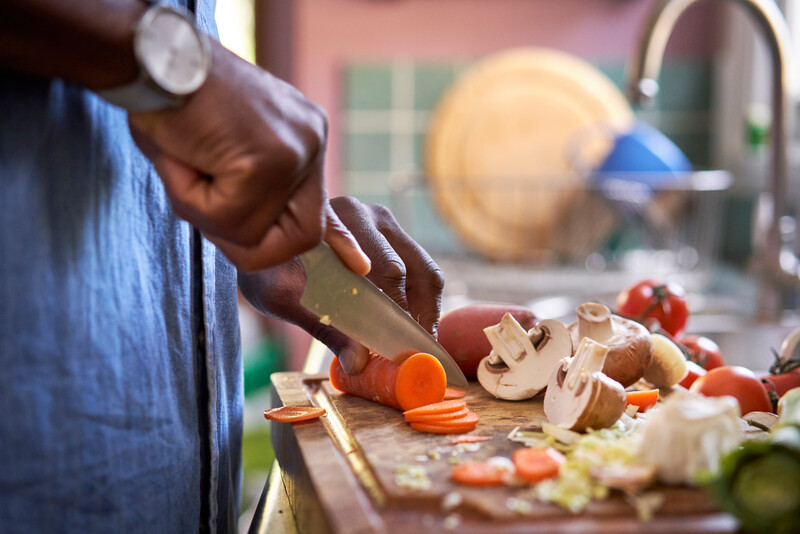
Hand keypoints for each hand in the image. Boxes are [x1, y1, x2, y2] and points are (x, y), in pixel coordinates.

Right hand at [129, 40, 367, 271]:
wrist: (149, 57)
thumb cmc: (172, 106)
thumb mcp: (217, 154)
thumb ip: (243, 193)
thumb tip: (252, 238)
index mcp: (304, 138)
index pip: (323, 210)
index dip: (331, 241)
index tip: (356, 266)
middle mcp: (311, 142)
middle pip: (302, 237)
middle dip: (246, 242)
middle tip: (204, 203)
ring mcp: (297, 151)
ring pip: (253, 235)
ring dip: (204, 212)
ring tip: (186, 161)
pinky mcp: (270, 159)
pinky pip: (227, 217)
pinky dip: (190, 197)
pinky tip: (183, 156)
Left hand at [238, 197, 444, 373]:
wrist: (264, 244)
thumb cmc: (269, 268)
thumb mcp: (286, 300)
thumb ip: (325, 328)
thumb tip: (358, 364)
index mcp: (342, 220)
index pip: (385, 270)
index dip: (396, 311)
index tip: (399, 346)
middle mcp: (371, 215)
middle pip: (412, 271)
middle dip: (414, 316)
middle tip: (414, 353)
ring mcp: (388, 224)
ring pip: (426, 272)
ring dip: (425, 312)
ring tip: (418, 346)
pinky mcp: (397, 239)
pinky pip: (423, 273)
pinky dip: (422, 304)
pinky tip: (412, 330)